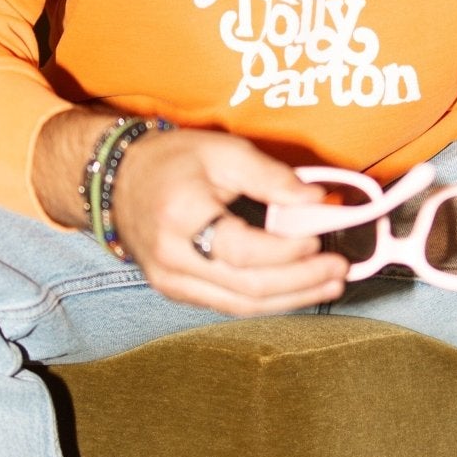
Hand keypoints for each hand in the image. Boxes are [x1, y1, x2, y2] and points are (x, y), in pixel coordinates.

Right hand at [35, 112, 343, 314]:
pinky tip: (297, 291)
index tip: (320, 239)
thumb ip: (271, 176)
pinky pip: (228, 304)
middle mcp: (172, 257)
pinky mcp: (176, 291)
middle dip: (299, 282)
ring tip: (329, 285)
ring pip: (239, 305)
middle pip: (245, 286)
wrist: (117, 180)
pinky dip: (267, 300)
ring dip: (290, 299)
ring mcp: (171, 281)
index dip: (285, 251)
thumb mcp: (222, 151)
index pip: (241, 248)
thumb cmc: (173, 160)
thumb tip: (317, 202)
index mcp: (180, 216)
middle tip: (339, 270)